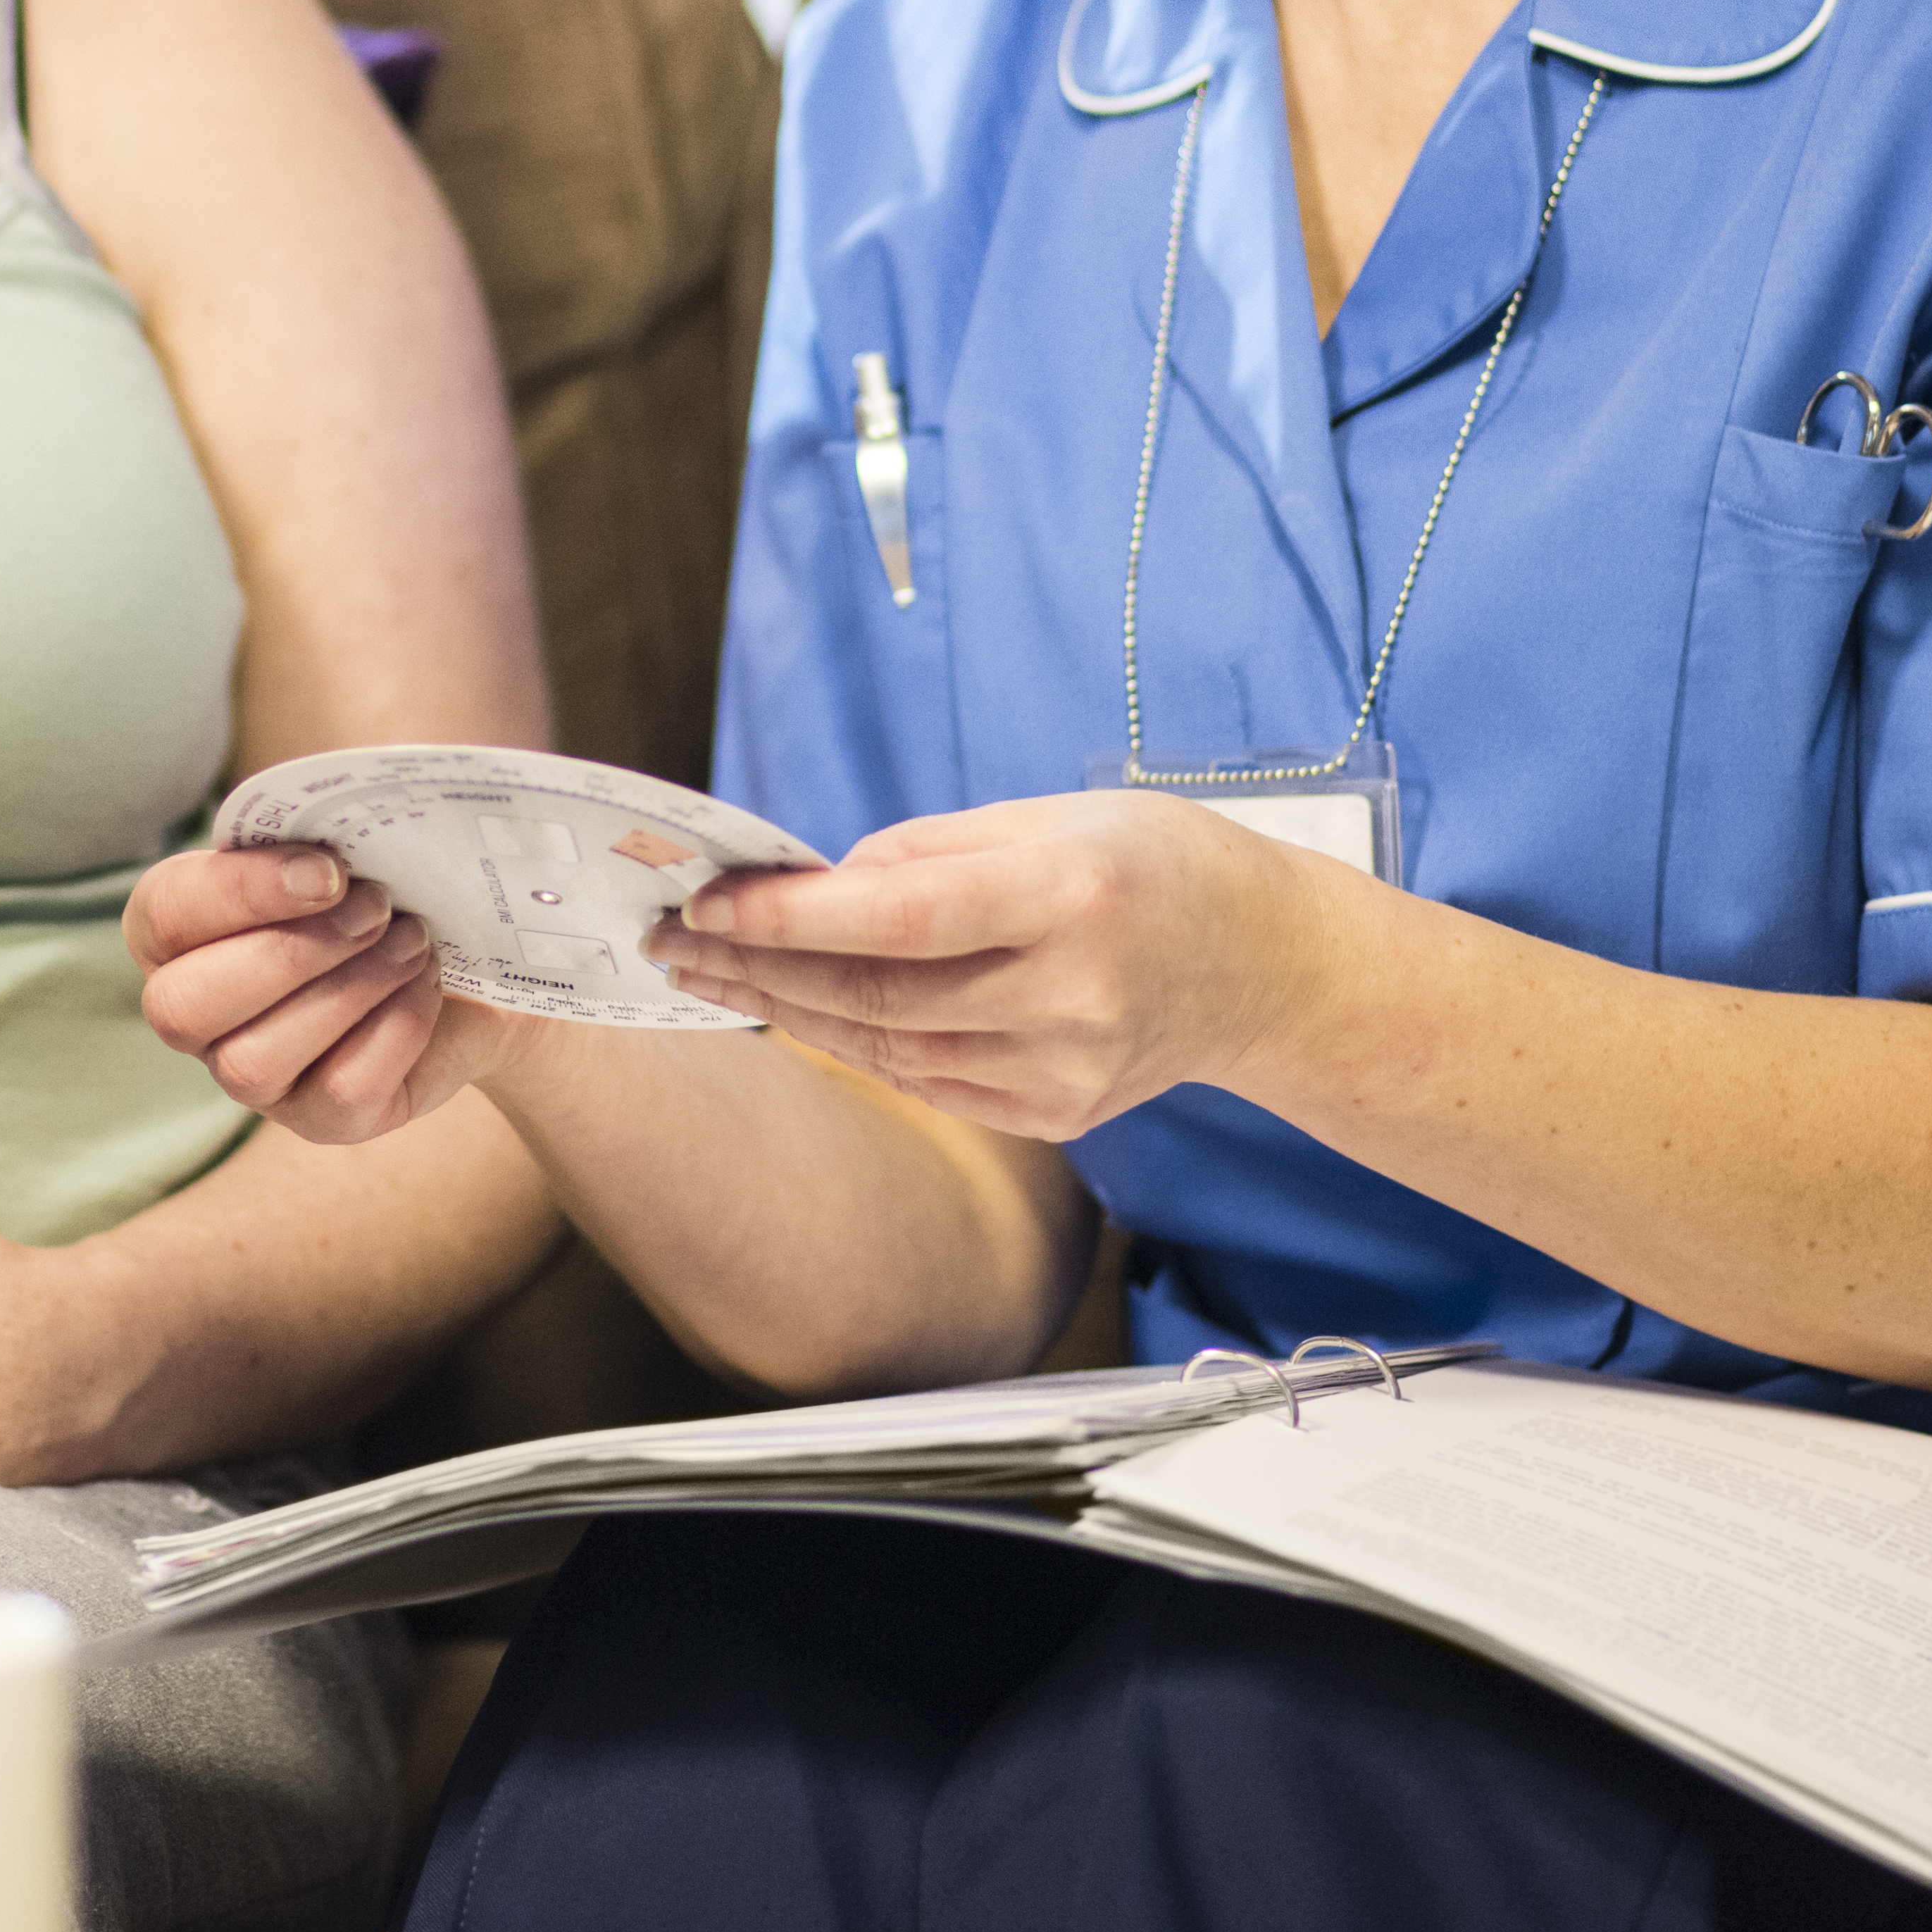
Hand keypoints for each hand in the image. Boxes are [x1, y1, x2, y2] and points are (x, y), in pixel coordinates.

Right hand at [127, 842, 523, 1144]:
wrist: (467, 951)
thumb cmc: (384, 879)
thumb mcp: (349, 836)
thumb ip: (325, 819)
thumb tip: (349, 830)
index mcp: (175, 930)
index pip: (164, 915)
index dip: (242, 892)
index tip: (329, 868)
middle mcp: (195, 1014)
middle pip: (184, 1007)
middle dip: (288, 953)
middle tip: (374, 906)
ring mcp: (252, 1078)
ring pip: (254, 1062)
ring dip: (348, 989)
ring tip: (412, 940)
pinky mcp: (320, 1120)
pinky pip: (340, 1090)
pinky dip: (394, 1028)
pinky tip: (424, 982)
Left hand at [645, 788, 1330, 1141]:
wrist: (1263, 966)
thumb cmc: (1151, 863)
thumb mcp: (1052, 815)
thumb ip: (928, 849)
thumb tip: (812, 884)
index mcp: (1072, 897)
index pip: (898, 918)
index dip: (789, 917)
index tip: (704, 903)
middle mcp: (1070, 997)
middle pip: (876, 995)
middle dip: (757, 969)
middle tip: (668, 942)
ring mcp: (1064, 1072)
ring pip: (886, 1048)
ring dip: (784, 1011)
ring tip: (706, 975)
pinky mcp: (1055, 1116)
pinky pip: (924, 1080)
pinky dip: (852, 1045)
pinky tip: (792, 1012)